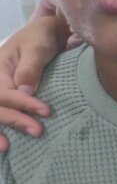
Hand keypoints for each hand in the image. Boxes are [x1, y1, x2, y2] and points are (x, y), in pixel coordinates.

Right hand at [0, 16, 63, 150]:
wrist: (46, 34)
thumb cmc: (41, 38)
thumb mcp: (38, 46)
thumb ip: (31, 67)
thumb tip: (25, 91)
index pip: (4, 93)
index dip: (23, 104)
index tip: (46, 111)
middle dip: (13, 120)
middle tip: (38, 131)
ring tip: (7, 148)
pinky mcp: (6, 99)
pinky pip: (0, 112)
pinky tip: (3, 146)